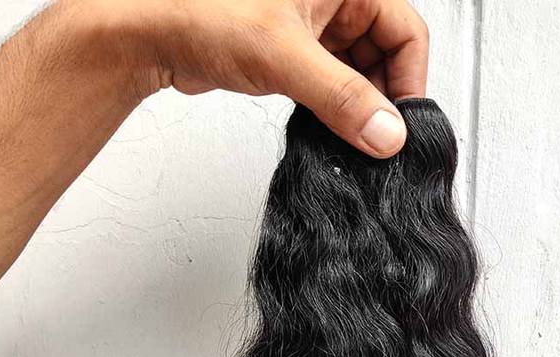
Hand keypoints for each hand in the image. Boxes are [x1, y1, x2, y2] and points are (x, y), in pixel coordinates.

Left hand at [121, 0, 428, 156]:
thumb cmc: (201, 10)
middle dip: (382, 100)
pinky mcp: (293, 51)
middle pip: (385, 54)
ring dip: (357, 109)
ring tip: (351, 140)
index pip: (406, 30)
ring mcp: (313, 25)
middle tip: (377, 141)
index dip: (408, 82)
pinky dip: (334, 110)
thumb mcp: (285, 56)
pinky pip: (331, 83)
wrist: (151, 30)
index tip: (402, 126)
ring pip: (358, 73)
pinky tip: (329, 132)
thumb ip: (341, 99)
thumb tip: (386, 133)